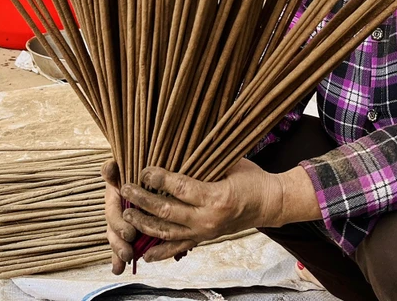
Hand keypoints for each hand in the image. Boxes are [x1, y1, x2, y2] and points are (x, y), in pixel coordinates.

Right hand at [101, 160, 136, 274]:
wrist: (142, 174)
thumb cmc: (132, 171)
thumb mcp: (123, 169)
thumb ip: (114, 170)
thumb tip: (109, 166)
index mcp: (114, 198)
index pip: (113, 213)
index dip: (119, 224)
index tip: (129, 234)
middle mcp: (116, 211)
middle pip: (113, 230)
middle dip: (119, 244)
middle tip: (128, 254)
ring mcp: (121, 222)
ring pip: (116, 240)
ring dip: (118, 253)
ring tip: (121, 264)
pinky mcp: (129, 231)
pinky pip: (123, 245)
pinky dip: (117, 259)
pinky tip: (116, 270)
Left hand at [119, 159, 289, 262]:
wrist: (270, 203)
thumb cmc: (252, 178)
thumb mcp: (231, 162)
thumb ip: (206, 158)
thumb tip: (178, 142)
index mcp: (216, 197)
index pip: (180, 188)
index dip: (158, 179)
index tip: (143, 169)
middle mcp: (208, 219)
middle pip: (167, 211)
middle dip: (143, 201)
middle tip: (126, 189)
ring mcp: (205, 232)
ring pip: (167, 232)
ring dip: (144, 224)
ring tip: (127, 214)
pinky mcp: (204, 239)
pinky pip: (178, 248)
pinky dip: (160, 252)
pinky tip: (144, 253)